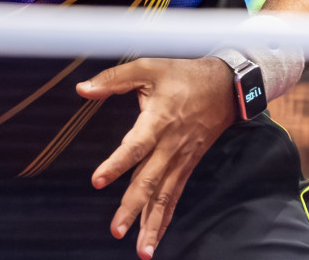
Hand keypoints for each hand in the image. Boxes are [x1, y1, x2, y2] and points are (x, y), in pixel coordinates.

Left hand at [78, 56, 237, 258]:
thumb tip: (82, 89)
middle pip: (149, 181)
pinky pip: (174, 196)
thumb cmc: (182, 75)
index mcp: (158, 120)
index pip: (135, 146)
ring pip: (164, 196)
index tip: (98, 181)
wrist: (225, 87)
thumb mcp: (147, 67)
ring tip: (142, 250)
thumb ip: (113, 79)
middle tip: (116, 230)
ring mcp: (180, 160)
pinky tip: (153, 238)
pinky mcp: (186, 167)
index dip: (117, 164)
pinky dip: (164, 219)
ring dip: (152, 224)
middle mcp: (170, 146)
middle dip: (133, 208)